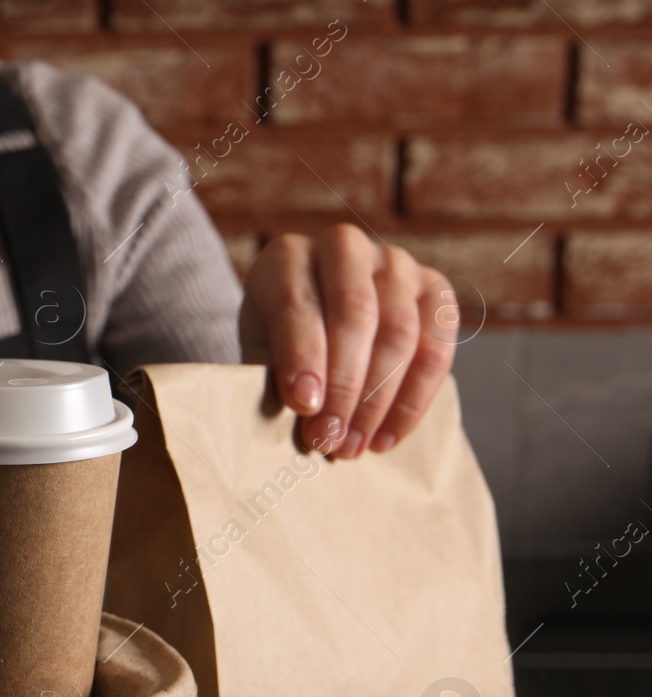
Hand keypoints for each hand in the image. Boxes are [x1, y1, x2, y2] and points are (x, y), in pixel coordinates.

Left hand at [238, 224, 456, 457]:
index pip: (297, 303)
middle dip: (343, 387)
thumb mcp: (260, 352)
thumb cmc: (279, 341)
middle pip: (354, 315)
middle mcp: (344, 247)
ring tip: (353, 448)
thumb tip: (302, 416)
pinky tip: (387, 438)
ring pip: (399, 332)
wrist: (319, 319)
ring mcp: (395, 263)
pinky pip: (436, 347)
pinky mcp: (434, 288)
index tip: (304, 406)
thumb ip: (272, 376)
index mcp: (287, 257)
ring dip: (377, 401)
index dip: (302, 356)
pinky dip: (413, 400)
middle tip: (330, 441)